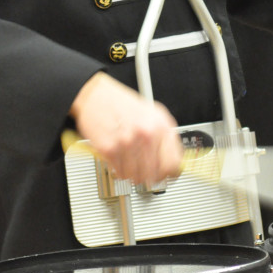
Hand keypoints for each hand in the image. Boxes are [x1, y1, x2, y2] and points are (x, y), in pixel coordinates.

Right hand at [68, 72, 182, 184]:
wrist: (96, 95)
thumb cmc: (124, 105)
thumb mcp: (155, 115)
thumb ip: (166, 138)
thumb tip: (176, 163)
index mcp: (161, 126)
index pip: (174, 163)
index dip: (170, 173)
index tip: (167, 175)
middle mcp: (146, 135)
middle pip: (155, 174)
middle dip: (151, 177)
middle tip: (147, 173)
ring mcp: (128, 143)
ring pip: (138, 177)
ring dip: (134, 175)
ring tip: (131, 163)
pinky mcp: (109, 149)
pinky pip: (120, 173)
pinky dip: (120, 170)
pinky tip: (120, 159)